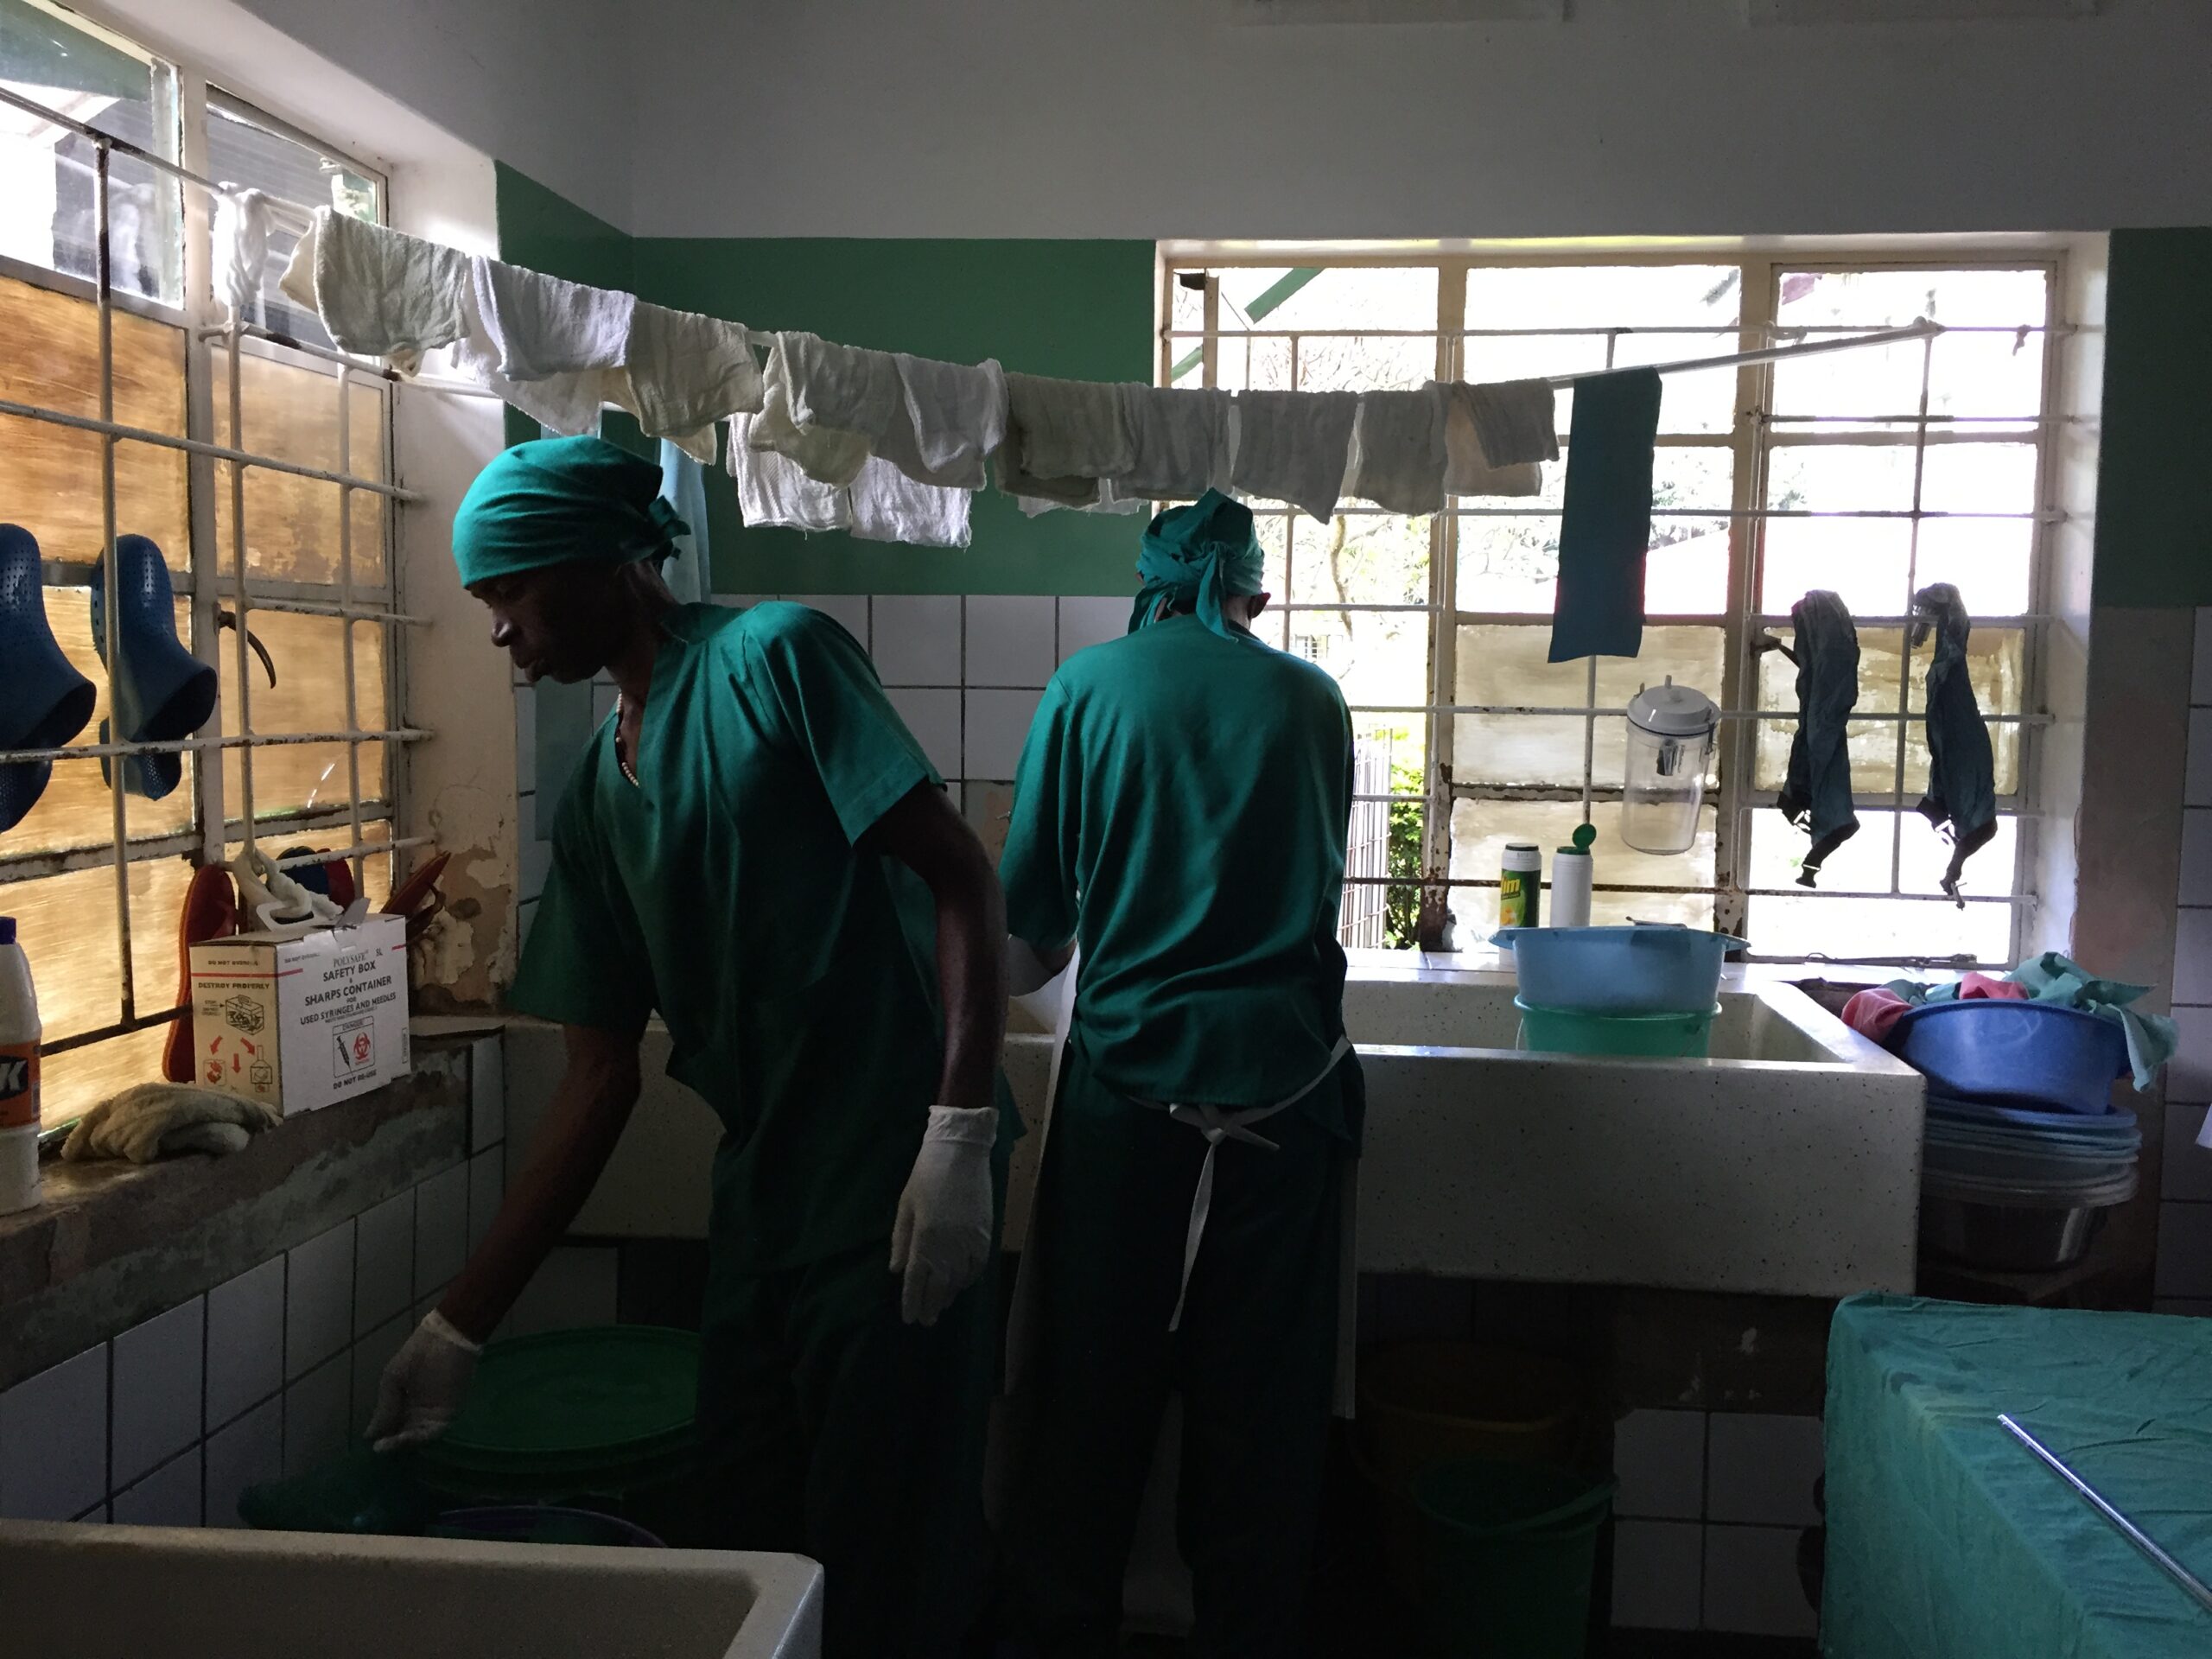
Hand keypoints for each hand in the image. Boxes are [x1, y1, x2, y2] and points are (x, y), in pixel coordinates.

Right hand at [366, 1311, 481, 1451]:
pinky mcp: (449, 1414)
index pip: (392, 1428)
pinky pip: (432, 1432)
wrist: (448, 1337)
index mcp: (404, 1403)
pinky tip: (403, 1438)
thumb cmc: (419, 1352)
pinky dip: (418, 1438)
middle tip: (379, 1449)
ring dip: (403, 1443)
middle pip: (404, 1436)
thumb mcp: (393, 1378)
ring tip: (387, 1444)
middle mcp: (419, 1413)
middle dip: (391, 1444)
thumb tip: (369, 1435)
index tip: (369, 1444)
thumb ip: (385, 1407)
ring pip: (417, 1437)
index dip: (382, 1437)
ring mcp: (434, 1415)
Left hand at [889, 1105, 997, 1326]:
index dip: (913, 1301)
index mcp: (925, 1237)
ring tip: (941, 1305)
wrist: (961, 1151)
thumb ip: (901, 1239)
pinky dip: (969, 1279)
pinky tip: (961, 1283)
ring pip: (960, 1279)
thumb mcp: (905, 1205)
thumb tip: (897, 1270)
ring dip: (949, 1294)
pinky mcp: (985, 1234)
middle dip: (931, 1305)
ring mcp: (969, 1240)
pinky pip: (978, 1266)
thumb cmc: (926, 1175)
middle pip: (939, 1285)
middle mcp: (948, 1245)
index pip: (917, 1280)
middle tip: (926, 1321)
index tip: (910, 1318)